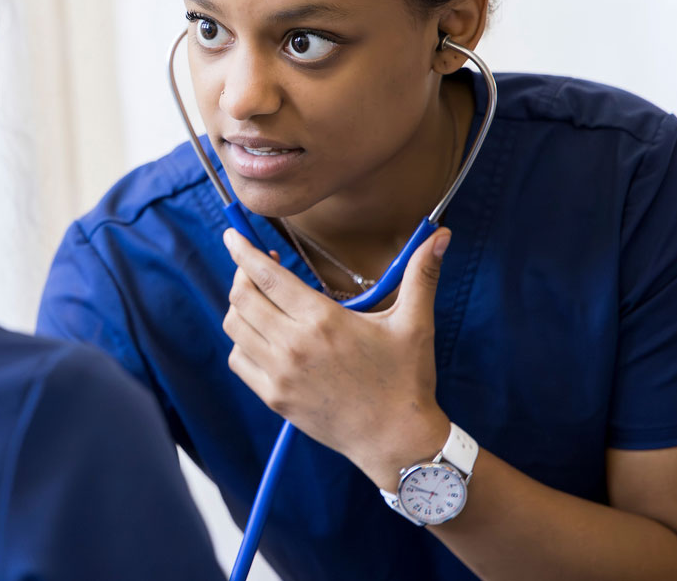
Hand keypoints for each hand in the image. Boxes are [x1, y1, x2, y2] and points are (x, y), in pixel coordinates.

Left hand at [221, 226, 453, 490]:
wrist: (396, 440)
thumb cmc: (406, 380)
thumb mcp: (415, 323)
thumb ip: (422, 274)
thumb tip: (443, 234)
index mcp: (323, 320)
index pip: (266, 277)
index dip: (242, 252)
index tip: (233, 235)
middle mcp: (294, 345)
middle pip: (242, 298)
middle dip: (242, 274)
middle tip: (256, 268)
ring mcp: (280, 374)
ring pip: (235, 328)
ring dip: (240, 307)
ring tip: (260, 300)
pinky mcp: (275, 398)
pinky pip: (239, 361)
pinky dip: (242, 343)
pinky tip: (261, 336)